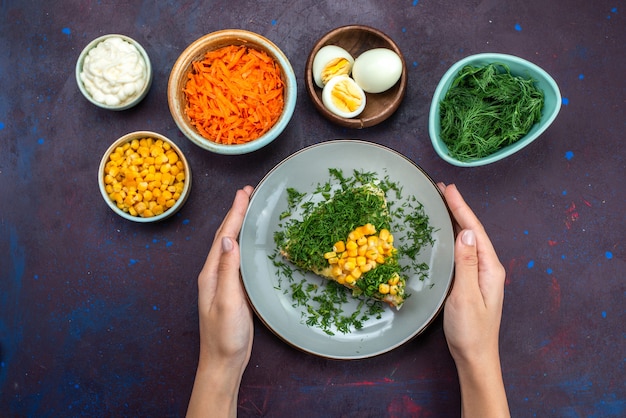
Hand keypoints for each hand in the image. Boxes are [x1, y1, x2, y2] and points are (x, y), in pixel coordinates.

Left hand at [187, 186, 253, 417]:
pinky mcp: (233, 290)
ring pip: (231, 245)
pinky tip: (252, 241)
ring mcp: (223, 282)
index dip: (234, 213)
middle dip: (235, 212)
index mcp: (211, 274)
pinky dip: (245, 243)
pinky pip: (238, 258)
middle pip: (225, 236)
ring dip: (239, 225)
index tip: (244, 193)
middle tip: (248, 193)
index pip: (223, 236)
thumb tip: (228, 238)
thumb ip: (227, 271)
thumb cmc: (225, 336)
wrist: (223, 363)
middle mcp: (214, 274)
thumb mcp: (227, 302)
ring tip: (250, 208)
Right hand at [439, 183, 509, 416]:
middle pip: (473, 232)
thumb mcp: (466, 296)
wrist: (475, 357)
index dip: (461, 208)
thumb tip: (468, 232)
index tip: (448, 188)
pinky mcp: (469, 282)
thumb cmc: (470, 330)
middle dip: (458, 209)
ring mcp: (479, 275)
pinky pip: (461, 252)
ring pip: (467, 240)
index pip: (475, 231)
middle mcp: (487, 268)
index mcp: (490, 268)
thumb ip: (467, 264)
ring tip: (441, 204)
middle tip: (441, 189)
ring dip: (455, 220)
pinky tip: (443, 234)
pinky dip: (452, 237)